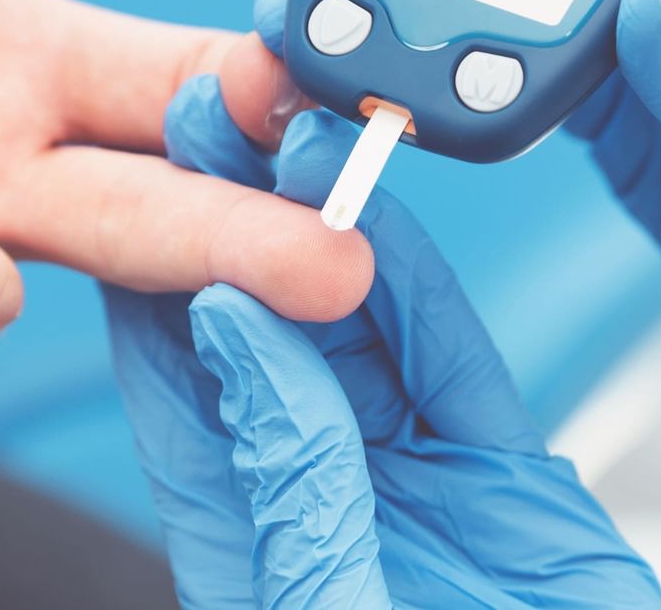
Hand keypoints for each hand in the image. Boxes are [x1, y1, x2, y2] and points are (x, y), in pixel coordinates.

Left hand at [106, 78, 660, 607]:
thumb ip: (287, 480)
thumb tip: (232, 332)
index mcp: (247, 548)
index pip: (183, 386)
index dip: (163, 273)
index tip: (148, 173)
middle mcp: (323, 503)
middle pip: (266, 335)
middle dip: (239, 219)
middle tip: (219, 111)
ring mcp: (419, 488)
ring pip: (363, 332)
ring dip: (332, 235)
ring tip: (303, 134)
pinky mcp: (512, 487)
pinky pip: (459, 367)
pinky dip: (429, 292)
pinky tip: (395, 222)